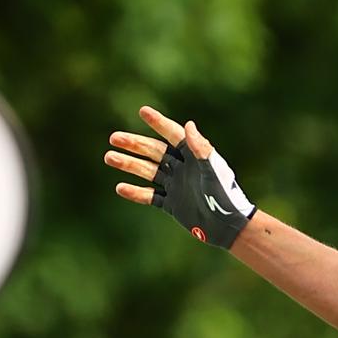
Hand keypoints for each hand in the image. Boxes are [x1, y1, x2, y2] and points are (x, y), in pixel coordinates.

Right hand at [105, 107, 255, 246]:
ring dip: (129, 164)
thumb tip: (189, 125)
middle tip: (113, 138)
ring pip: (148, 172)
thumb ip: (201, 149)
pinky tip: (120, 187)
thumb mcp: (213, 171)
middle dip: (134, 144)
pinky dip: (136, 192)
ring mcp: (176, 186)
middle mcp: (183, 169)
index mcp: (194, 158)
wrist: (228, 226)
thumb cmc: (225, 197)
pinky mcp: (172, 204)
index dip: (159, 123)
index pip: (173, 135)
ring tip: (109, 157)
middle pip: (154, 152)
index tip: (143, 111)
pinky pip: (150, 196)